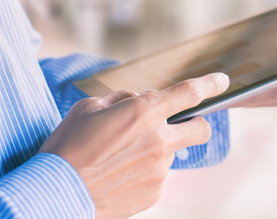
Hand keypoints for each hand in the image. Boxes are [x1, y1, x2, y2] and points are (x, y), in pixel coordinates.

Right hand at [39, 73, 228, 218]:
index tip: (221, 81)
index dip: (210, 84)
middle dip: (196, 124)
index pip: (190, 92)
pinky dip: (145, 172)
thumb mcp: (89, 108)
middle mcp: (159, 140)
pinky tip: (120, 175)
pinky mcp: (155, 192)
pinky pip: (158, 176)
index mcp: (144, 112)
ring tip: (121, 158)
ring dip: (156, 151)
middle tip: (179, 126)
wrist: (55, 194)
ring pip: (172, 153)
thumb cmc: (68, 146)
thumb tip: (137, 102)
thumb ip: (122, 100)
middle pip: (201, 129)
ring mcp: (160, 169)